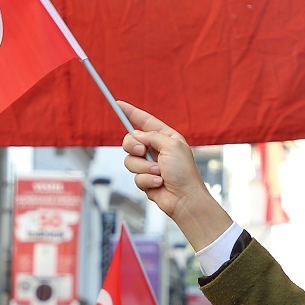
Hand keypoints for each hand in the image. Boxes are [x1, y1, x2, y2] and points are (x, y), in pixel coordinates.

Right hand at [116, 102, 233, 248]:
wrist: (185, 199)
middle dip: (133, 146)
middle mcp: (157, 149)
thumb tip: (137, 136)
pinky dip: (146, 180)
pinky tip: (158, 183)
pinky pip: (135, 176)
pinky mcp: (145, 179)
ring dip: (143, 167)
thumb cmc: (185, 173)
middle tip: (142, 151)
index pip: (145, 121)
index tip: (118, 105)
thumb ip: (152, 136)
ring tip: (159, 173)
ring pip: (130, 160)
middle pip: (131, 140)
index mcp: (166, 137)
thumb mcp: (171, 146)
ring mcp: (149, 165)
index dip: (131, 113)